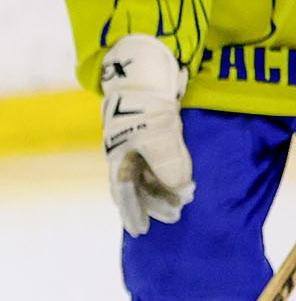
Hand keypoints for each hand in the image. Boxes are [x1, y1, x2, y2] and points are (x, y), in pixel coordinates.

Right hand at [100, 33, 194, 235]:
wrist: (144, 69)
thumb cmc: (144, 102)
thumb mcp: (158, 132)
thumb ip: (168, 162)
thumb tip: (179, 188)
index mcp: (117, 155)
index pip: (123, 191)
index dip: (132, 212)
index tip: (141, 231)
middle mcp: (124, 152)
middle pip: (135, 186)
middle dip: (153, 203)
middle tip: (174, 217)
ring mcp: (136, 143)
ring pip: (146, 175)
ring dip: (163, 190)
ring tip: (183, 201)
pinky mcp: (150, 134)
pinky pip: (155, 162)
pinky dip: (166, 175)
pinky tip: (178, 180)